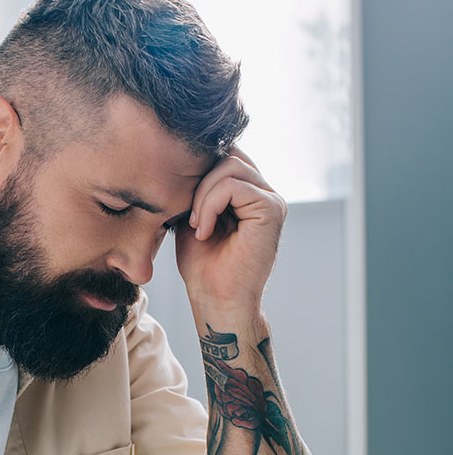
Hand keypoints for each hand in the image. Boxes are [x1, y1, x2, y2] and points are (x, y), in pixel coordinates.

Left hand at [175, 147, 286, 324]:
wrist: (216, 302)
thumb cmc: (203, 268)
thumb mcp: (193, 216)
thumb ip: (198, 187)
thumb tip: (189, 156)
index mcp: (248, 192)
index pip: (224, 154)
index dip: (197, 171)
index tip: (182, 206)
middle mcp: (264, 192)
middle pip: (228, 152)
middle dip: (198, 180)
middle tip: (188, 217)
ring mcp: (272, 199)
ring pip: (230, 164)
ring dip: (202, 194)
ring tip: (196, 226)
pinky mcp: (272, 209)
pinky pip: (234, 185)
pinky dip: (210, 204)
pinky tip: (204, 231)